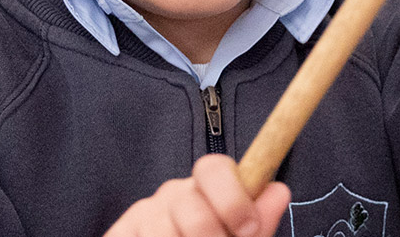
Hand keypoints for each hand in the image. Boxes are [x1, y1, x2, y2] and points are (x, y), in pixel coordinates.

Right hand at [104, 154, 290, 236]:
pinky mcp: (120, 231)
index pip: (215, 168)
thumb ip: (259, 224)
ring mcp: (144, 212)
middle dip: (211, 236)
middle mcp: (175, 193)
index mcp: (210, 189)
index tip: (248, 229)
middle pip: (191, 205)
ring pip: (164, 230)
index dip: (233, 199)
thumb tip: (279, 190)